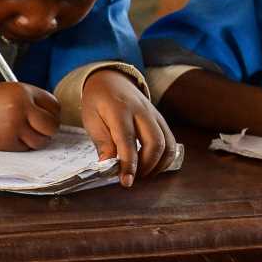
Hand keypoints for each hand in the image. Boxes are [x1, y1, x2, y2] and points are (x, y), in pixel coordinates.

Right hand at [0, 82, 60, 150]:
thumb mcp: (12, 91)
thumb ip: (33, 100)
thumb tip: (55, 117)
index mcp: (23, 92)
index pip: (54, 106)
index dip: (53, 112)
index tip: (48, 114)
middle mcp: (20, 109)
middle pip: (52, 126)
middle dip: (50, 128)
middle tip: (43, 127)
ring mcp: (13, 127)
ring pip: (41, 141)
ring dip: (38, 138)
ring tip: (28, 132)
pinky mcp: (6, 142)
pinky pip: (26, 148)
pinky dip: (24, 144)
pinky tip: (14, 136)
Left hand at [80, 68, 174, 186]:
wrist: (111, 80)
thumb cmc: (98, 101)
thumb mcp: (91, 119)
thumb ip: (102, 142)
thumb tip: (107, 165)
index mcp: (119, 109)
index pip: (127, 140)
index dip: (129, 164)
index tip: (126, 182)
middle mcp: (142, 111)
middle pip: (155, 143)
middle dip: (147, 167)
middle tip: (133, 179)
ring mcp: (155, 114)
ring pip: (167, 144)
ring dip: (158, 165)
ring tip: (142, 175)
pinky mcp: (161, 120)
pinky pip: (171, 141)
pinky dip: (165, 158)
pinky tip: (152, 166)